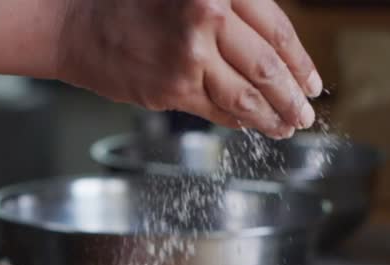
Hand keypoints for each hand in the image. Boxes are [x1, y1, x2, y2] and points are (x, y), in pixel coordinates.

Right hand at [57, 0, 321, 138]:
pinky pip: (217, 110)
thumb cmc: (130, 0)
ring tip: (287, 127)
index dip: (300, 60)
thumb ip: (233, 8)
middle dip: (293, 97)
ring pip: (246, 96)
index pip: (276, 29)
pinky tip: (253, 125)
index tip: (313, 82)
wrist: (75, 24)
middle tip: (306, 114)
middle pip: (267, 67)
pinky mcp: (172, 89)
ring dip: (273, 116)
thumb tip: (278, 49)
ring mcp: (190, 57)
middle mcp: (207, 16)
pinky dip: (240, 120)